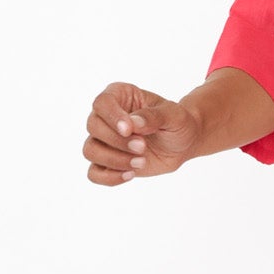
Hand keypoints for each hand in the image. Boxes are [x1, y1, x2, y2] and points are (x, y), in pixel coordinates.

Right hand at [83, 81, 200, 184]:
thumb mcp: (174, 115)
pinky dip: (109, 177)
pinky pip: (94, 173)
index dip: (112, 117)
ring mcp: (104, 140)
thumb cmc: (177, 123)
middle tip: (142, 147)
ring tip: (141, 162)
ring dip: (114, 160)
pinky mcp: (108, 162)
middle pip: (93, 127)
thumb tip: (134, 123)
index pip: (102, 103)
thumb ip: (154, 116)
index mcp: (120, 96)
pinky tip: (130, 175)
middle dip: (118, 141)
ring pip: (90, 150)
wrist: (183, 143)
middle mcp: (106, 116)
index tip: (129, 129)